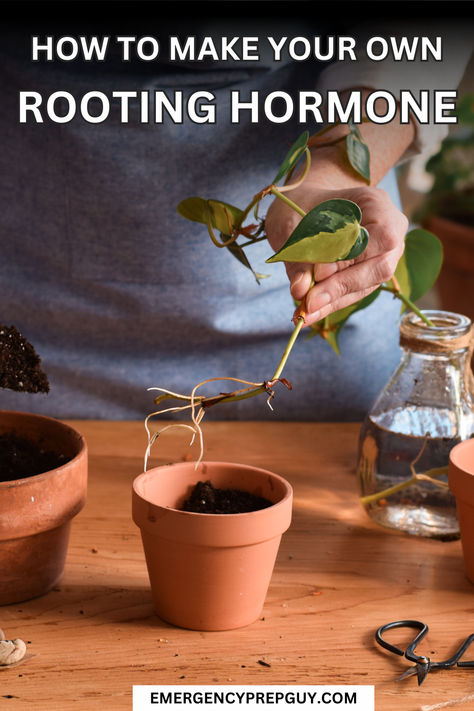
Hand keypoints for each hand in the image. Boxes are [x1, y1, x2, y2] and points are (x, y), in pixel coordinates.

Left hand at [264, 182, 407, 326]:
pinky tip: (308, 313)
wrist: (303, 205)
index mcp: (376, 203)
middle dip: (341, 287)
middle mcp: (389, 230)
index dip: (352, 258)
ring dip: (333, 301)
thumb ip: (298, 255)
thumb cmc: (298, 205)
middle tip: (308, 303)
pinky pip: (353, 292)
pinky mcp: (368, 274)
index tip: (319, 274)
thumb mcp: (291, 223)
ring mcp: (383, 254)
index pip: (381, 236)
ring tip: (303, 313)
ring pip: (366, 285)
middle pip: (379, 267)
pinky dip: (329, 303)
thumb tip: (301, 290)